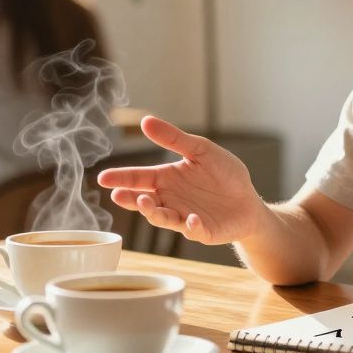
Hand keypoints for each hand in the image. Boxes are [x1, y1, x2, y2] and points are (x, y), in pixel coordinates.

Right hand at [97, 115, 264, 245]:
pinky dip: (191, 225)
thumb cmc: (224, 175)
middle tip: (117, 195)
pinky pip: (193, 230)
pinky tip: (191, 218)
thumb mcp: (201, 150)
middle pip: (144, 201)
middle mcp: (171, 200)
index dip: (121, 178)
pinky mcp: (203, 231)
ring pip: (162, 218)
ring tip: (144, 202)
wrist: (249, 200)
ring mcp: (184, 217)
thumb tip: (145, 121)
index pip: (139, 178)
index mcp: (167, 179)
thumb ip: (174, 139)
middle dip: (130, 199)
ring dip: (153, 212)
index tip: (103, 177)